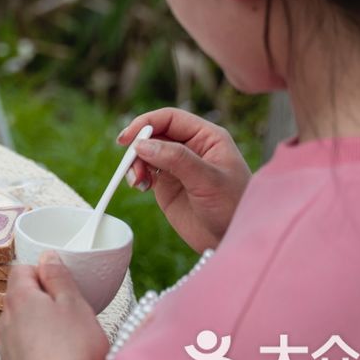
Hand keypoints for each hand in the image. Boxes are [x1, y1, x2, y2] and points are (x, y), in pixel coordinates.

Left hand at [0, 252, 106, 359]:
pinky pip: (25, 342)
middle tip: (71, 311)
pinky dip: (40, 343)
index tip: (62, 283)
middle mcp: (5, 318)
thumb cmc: (70, 357)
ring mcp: (6, 343)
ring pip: (24, 319)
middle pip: (22, 293)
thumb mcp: (74, 304)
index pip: (22, 267)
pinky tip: (59, 354)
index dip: (44, 271)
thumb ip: (59, 277)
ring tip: (68, 336)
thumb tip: (48, 257)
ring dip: (43, 322)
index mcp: (18, 297)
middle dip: (46, 298)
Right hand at [119, 108, 250, 251]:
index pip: (170, 118)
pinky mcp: (167, 184)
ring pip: (146, 152)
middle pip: (154, 134)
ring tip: (138, 181)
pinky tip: (141, 186)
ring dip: (136, 163)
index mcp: (207, 137)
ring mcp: (178, 165)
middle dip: (138, 146)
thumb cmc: (232, 207)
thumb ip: (176, 159)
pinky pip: (145, 170)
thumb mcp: (207, 180)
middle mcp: (191, 147)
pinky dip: (137, 175)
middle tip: (131, 165)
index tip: (127, 138)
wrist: (231, 241)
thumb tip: (141, 144)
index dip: (146, 123)